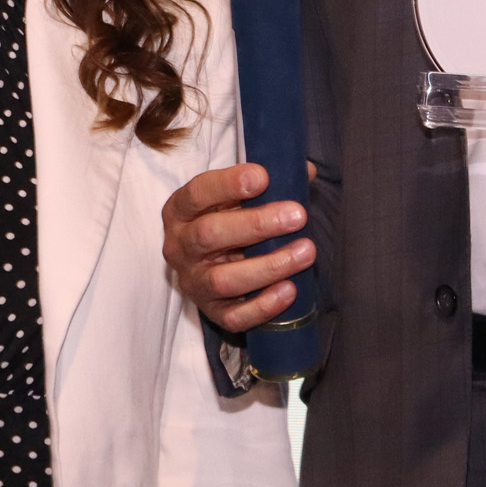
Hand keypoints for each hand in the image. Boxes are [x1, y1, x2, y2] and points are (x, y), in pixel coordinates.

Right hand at [161, 162, 316, 332]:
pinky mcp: (211, 312)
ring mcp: (193, 282)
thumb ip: (269, 181)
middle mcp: (180, 247)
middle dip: (256, 225)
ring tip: (306, 251)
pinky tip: (290, 290)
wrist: (213, 264)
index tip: (263, 177)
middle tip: (297, 216)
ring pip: (223, 280)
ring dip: (269, 266)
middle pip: (209, 235)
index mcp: (181, 210)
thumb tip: (305, 170)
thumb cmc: (229, 220)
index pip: (198, 193)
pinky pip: (233, 316)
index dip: (228, 184)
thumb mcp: (238, 197)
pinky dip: (263, 306)